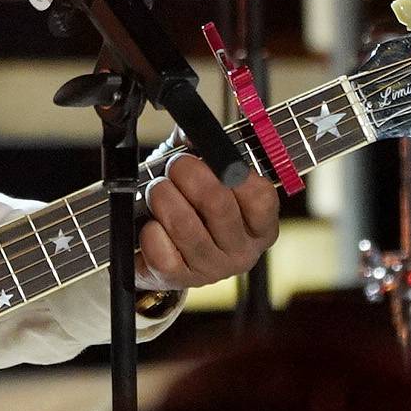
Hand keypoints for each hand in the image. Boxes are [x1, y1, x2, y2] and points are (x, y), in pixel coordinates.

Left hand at [132, 152, 282, 293]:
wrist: (160, 252)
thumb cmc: (190, 207)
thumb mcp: (202, 174)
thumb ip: (201, 148)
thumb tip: (190, 131)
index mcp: (261, 225)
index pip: (260, 195)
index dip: (230, 169)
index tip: (208, 155)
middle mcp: (243, 252)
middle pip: (217, 204)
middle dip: (187, 174)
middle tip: (174, 165)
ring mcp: (212, 270)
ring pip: (184, 225)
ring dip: (163, 197)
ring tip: (157, 190)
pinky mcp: (179, 280)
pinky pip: (160, 248)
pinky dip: (150, 230)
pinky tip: (152, 225)